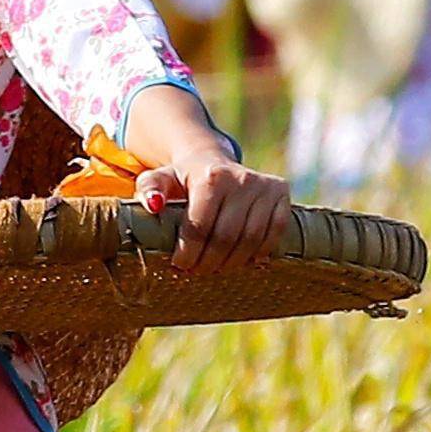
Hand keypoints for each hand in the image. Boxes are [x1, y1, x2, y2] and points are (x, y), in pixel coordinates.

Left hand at [142, 149, 294, 263]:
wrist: (211, 160)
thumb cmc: (182, 178)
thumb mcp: (158, 179)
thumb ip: (149, 189)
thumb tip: (153, 205)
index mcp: (210, 176)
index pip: (200, 226)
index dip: (189, 252)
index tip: (180, 265)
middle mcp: (240, 178)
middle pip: (226, 236)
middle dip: (209, 261)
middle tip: (197, 270)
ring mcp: (263, 185)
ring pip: (252, 239)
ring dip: (233, 261)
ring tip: (216, 267)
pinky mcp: (281, 192)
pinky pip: (275, 232)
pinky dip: (259, 251)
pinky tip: (244, 260)